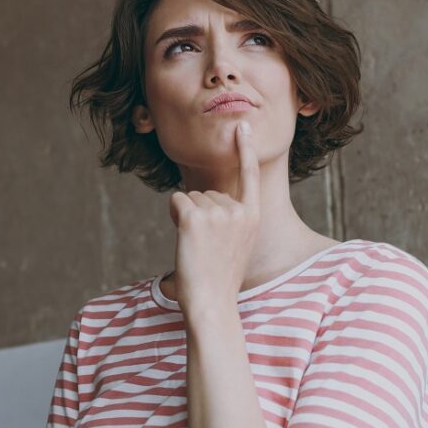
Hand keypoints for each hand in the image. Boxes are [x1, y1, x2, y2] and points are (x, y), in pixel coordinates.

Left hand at [168, 120, 260, 317]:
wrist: (212, 302)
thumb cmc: (219, 278)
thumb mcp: (237, 245)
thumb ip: (230, 220)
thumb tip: (204, 202)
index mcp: (253, 216)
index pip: (250, 175)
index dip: (245, 149)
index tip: (242, 125)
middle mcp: (238, 210)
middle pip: (207, 192)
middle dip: (199, 213)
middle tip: (205, 245)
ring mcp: (217, 212)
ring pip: (190, 197)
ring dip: (187, 217)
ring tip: (198, 246)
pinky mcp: (194, 217)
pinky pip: (176, 201)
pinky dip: (175, 216)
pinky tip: (185, 238)